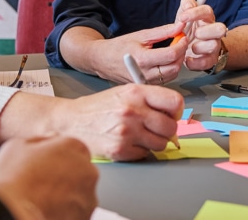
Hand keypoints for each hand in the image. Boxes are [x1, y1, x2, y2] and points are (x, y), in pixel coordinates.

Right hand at [0, 135, 97, 219]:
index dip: (58, 158)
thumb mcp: (17, 146)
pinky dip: (67, 212)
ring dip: (68, 195)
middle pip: (80, 170)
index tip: (48, 165)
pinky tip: (48, 210)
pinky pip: (77, 211)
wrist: (11, 213)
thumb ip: (40, 141)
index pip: (74, 149)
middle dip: (66, 176)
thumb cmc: (12, 181)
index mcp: (73, 146)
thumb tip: (47, 141)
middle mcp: (87, 169)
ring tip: (44, 200)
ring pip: (80, 193)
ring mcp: (88, 195)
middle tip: (43, 184)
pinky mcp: (85, 216)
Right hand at [51, 84, 183, 160]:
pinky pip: (145, 154)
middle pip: (170, 126)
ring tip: (139, 135)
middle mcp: (133, 111)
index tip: (172, 114)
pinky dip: (139, 150)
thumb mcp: (124, 93)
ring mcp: (127, 132)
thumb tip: (174, 114)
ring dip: (153, 142)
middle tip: (155, 128)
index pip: (174, 102)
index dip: (176, 111)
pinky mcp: (120, 150)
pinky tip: (127, 142)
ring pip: (161, 143)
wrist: (71, 122)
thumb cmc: (98, 108)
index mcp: (136, 92)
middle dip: (166, 130)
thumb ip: (149, 100)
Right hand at [65, 23, 188, 83]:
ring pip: (172, 75)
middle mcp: (144, 74)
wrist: (102, 60)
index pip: (171, 55)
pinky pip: (165, 80)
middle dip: (181, 54)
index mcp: (143, 59)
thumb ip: (163, 31)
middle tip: (179, 43)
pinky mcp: (146, 87)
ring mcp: (145, 83)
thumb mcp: (141, 35)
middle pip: (175, 67)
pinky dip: (169, 70)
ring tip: (172, 51)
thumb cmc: (119, 46)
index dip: (182, 45)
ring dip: (176, 62)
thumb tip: (180, 27)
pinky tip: (165, 61)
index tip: (183, 37)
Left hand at [176, 0, 226, 71]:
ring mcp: (214, 46)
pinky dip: (195, 62)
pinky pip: (207, 62)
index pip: (207, 11)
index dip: (195, 13)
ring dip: (199, 47)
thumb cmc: (189, 29)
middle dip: (206, 31)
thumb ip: (187, 4)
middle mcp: (213, 32)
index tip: (182, 18)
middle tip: (195, 33)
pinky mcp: (210, 60)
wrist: (191, 48)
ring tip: (190, 47)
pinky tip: (187, 59)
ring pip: (214, 46)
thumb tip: (188, 4)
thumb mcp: (185, 14)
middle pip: (221, 28)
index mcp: (207, 19)